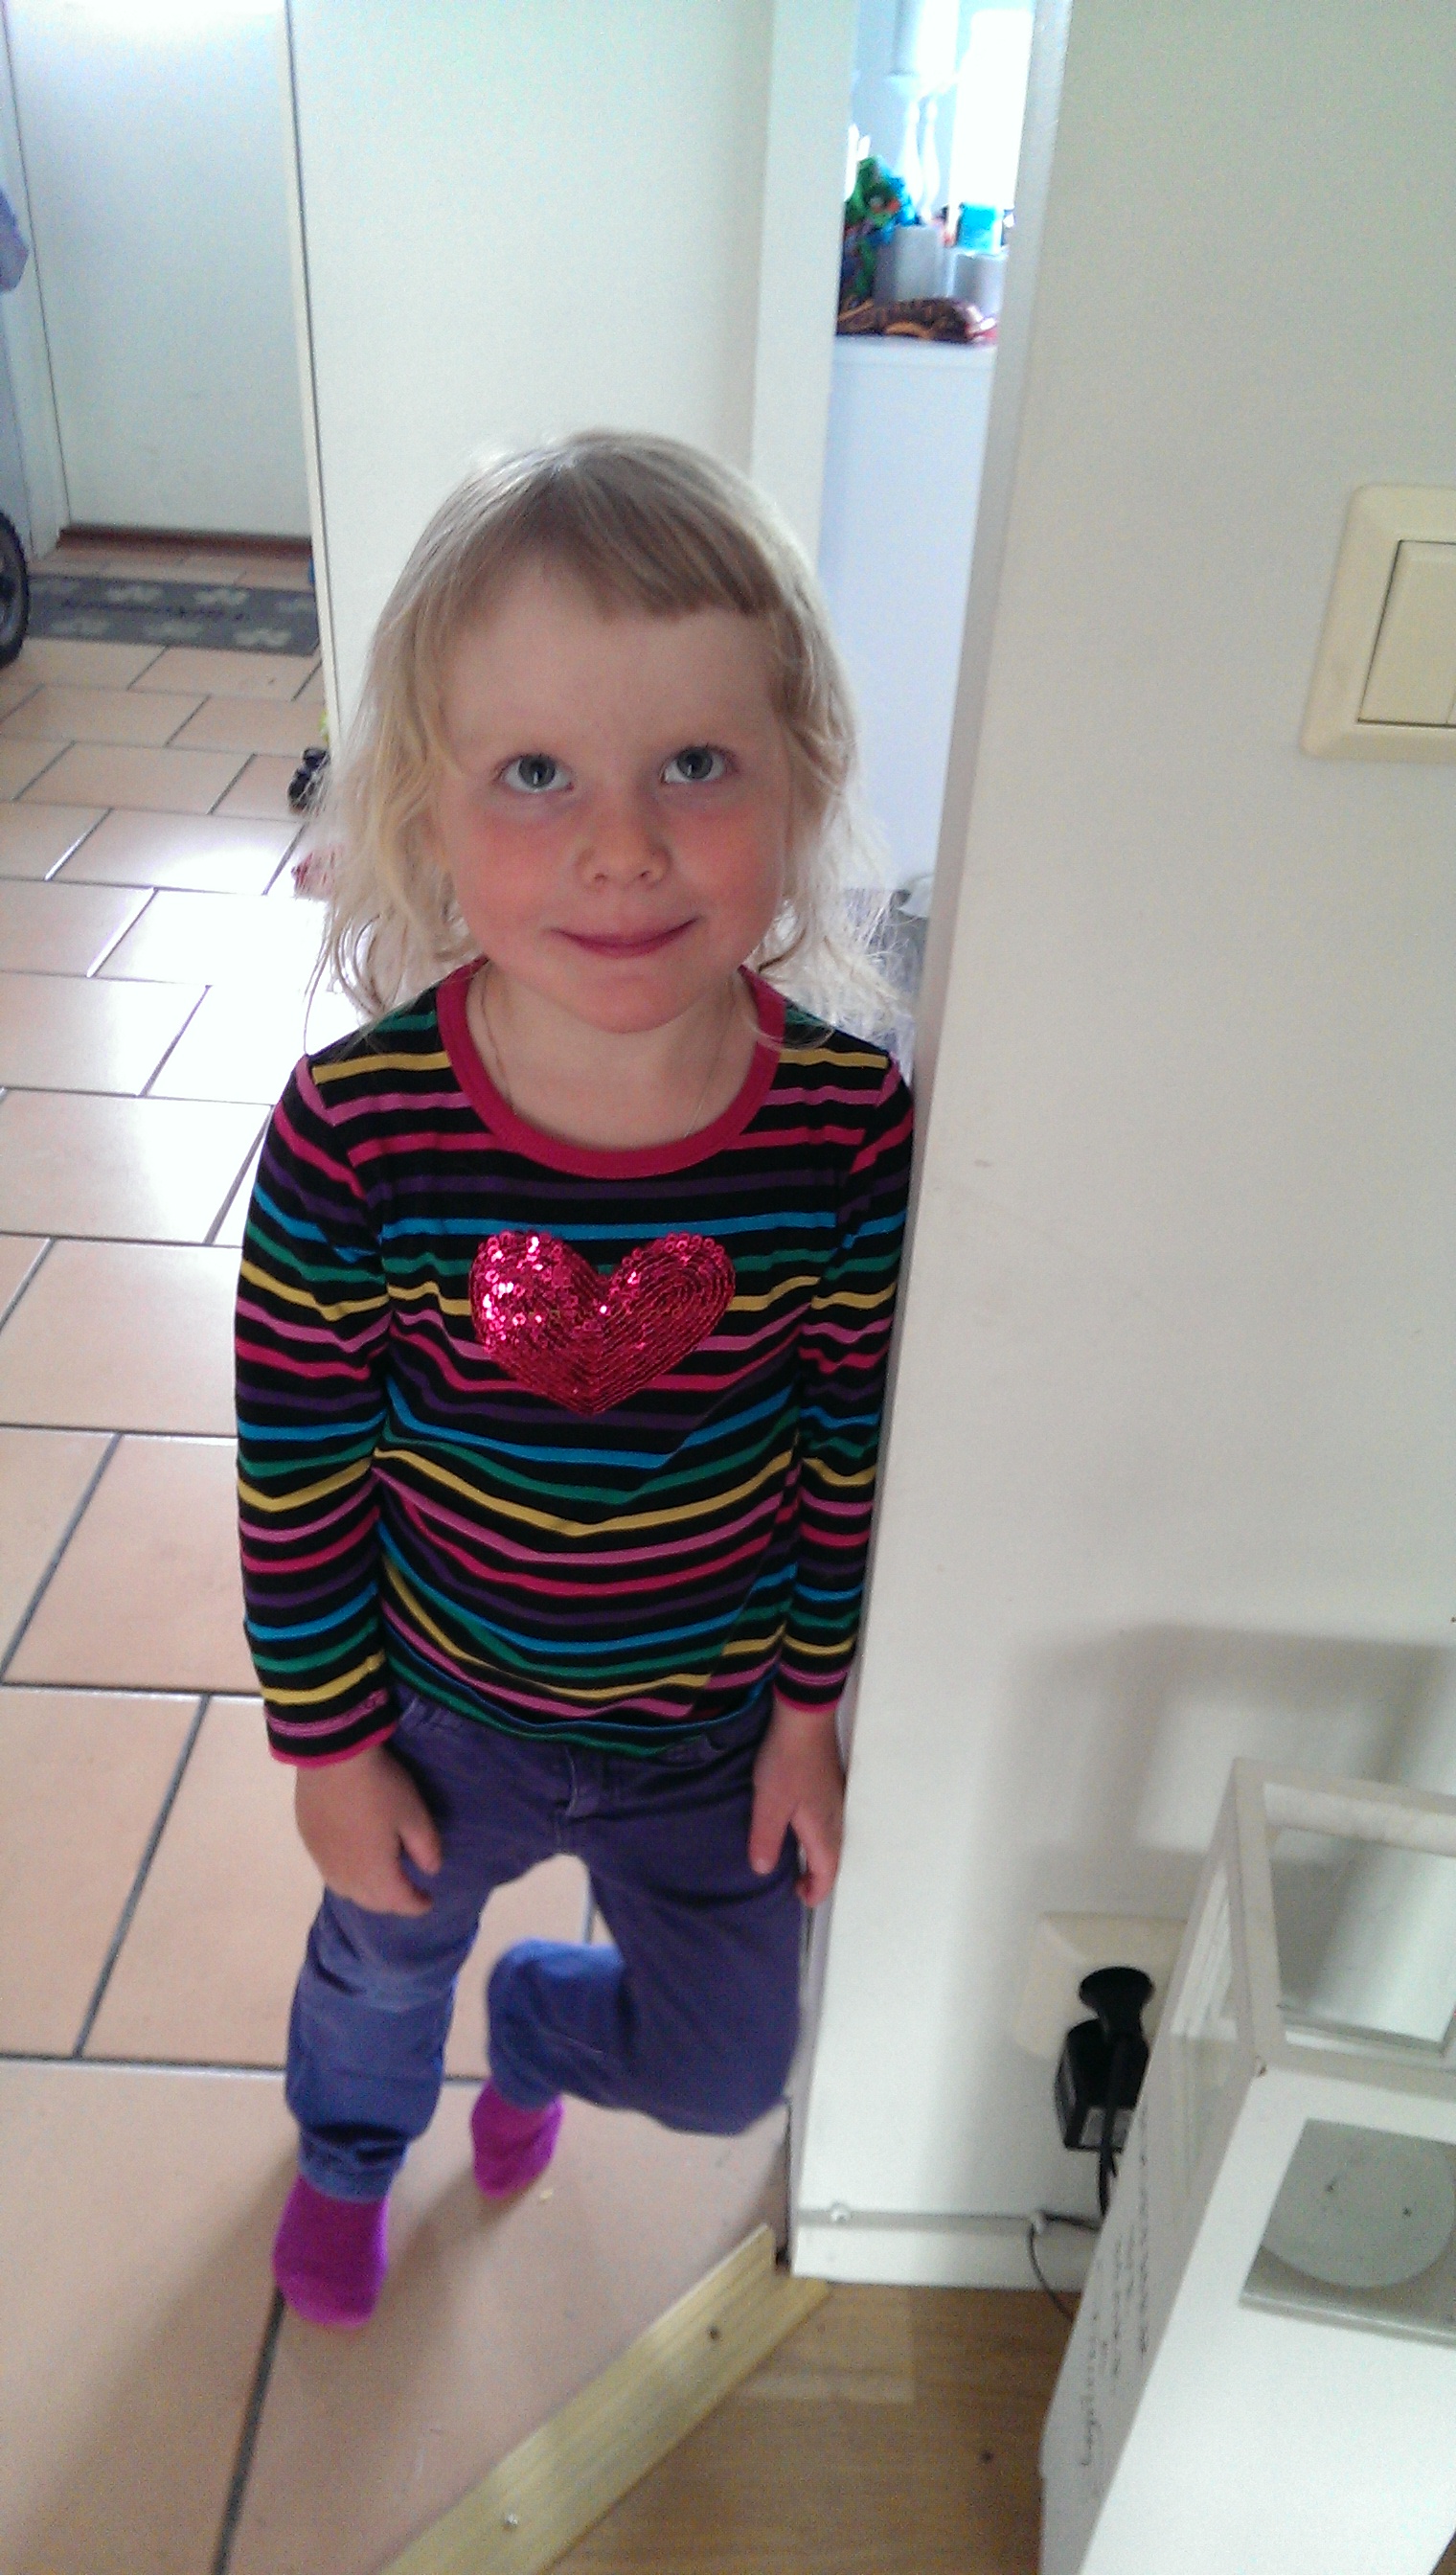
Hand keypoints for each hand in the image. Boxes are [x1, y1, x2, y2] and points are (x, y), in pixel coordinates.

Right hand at [294, 1741, 442, 1915]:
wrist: (331, 1757)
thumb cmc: (379, 1787)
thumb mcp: (414, 1814)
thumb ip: (426, 1847)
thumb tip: (430, 1870)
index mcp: (375, 1873)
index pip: (399, 1900)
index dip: (416, 1904)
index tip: (428, 1902)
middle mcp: (345, 1876)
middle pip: (371, 1901)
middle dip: (391, 1902)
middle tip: (407, 1894)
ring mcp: (322, 1860)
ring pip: (347, 1891)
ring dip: (367, 1893)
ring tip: (381, 1883)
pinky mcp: (309, 1842)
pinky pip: (329, 1873)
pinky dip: (347, 1878)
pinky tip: (353, 1863)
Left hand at [748, 1694, 844, 1906]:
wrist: (804, 1718)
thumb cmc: (787, 1762)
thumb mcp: (769, 1804)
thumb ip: (767, 1839)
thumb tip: (764, 1870)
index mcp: (822, 1828)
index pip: (827, 1871)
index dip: (816, 1890)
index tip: (800, 1899)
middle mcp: (835, 1817)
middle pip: (833, 1858)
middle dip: (819, 1877)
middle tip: (798, 1886)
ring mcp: (834, 1799)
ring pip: (832, 1840)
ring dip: (819, 1857)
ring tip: (799, 1863)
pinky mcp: (828, 1784)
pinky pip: (828, 1823)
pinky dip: (817, 1838)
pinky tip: (801, 1829)